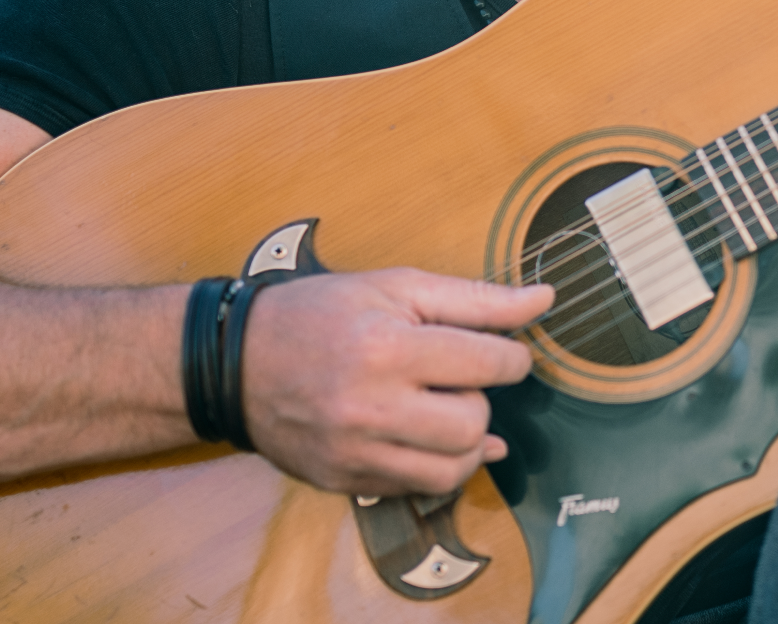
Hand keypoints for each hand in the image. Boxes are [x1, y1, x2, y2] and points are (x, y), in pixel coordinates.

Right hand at [238, 268, 551, 495]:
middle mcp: (370, 407)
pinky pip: (417, 489)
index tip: (503, 354)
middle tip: (455, 380)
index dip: (511, 357)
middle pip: (473, 424)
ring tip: (443, 411)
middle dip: (480, 400)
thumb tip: (544, 301)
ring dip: (465, 441)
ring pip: (452, 470)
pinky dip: (434, 466)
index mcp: (387, 348)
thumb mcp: (395, 287)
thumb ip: (475, 298)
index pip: (490, 363)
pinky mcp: (343, 482)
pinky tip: (425, 438)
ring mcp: (354, 452)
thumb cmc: (320, 314)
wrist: (234, 361)